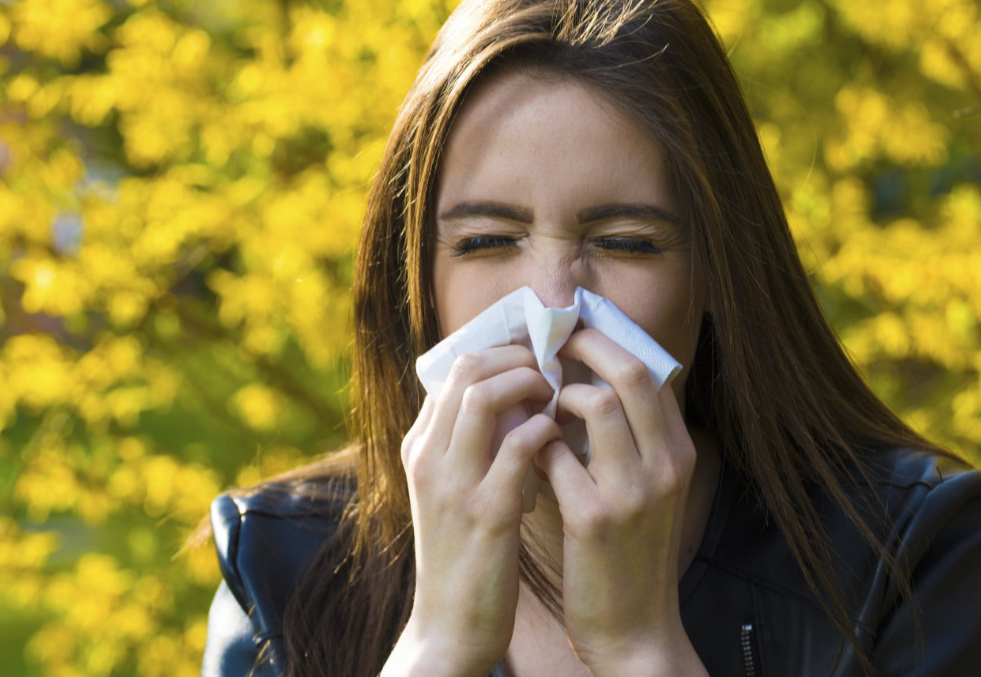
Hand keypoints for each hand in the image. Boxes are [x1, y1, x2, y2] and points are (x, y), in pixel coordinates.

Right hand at [382, 345, 562, 676]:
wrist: (449, 626)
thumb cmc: (463, 555)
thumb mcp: (450, 491)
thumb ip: (467, 447)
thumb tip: (510, 402)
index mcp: (418, 448)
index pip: (452, 369)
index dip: (500, 354)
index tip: (536, 361)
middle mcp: (428, 457)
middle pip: (465, 368)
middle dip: (518, 357)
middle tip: (554, 371)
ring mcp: (453, 483)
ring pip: (484, 395)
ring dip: (530, 384)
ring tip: (556, 398)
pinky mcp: (486, 513)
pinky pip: (518, 446)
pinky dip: (546, 431)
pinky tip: (561, 440)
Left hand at [537, 327, 705, 675]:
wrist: (634, 629)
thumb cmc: (629, 554)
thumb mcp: (648, 491)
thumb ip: (629, 441)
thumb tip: (584, 385)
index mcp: (680, 454)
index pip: (652, 372)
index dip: (608, 342)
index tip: (573, 330)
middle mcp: (667, 465)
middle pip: (632, 372)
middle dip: (585, 346)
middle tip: (549, 343)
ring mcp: (635, 491)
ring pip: (598, 404)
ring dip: (557, 397)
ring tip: (537, 407)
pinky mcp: (596, 518)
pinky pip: (556, 454)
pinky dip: (533, 445)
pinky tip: (524, 456)